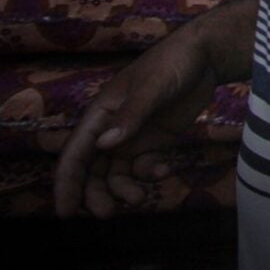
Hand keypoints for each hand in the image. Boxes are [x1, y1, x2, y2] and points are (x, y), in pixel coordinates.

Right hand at [53, 27, 222, 217]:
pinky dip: (151, 174)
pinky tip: (165, 170)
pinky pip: (145, 167)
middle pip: (93, 172)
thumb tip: (104, 146)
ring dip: (123, 190)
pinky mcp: (155, 142)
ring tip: (139, 199)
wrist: (205, 56)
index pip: (75, 154)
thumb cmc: (171, 64)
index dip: (66, 184)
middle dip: (96, 194)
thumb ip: (130, 116)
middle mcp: (111, 130)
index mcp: (99, 115)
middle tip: (107, 213)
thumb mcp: (151, 87)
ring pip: (117, 174)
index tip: (64, 213)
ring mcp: (133, 138)